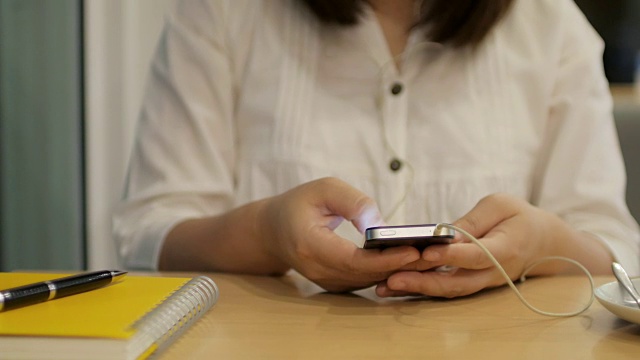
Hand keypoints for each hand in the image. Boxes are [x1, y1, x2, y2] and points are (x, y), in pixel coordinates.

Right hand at [260, 177, 420, 291]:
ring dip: (399, 271)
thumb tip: (380, 223)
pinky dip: (388, 272)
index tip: (415, 250)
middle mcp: (318, 270)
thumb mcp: (323, 189)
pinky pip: (365, 281)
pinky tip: (411, 260)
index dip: (386, 258)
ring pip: (369, 281)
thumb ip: (353, 202)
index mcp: (311, 245)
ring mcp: (326, 281)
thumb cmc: (299, 203)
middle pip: (366, 275)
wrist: (272, 230)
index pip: (353, 260)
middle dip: (402, 266)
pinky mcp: (335, 284)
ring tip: (430, 257)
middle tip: (435, 254)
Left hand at [375, 193, 600, 297]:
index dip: (451, 255)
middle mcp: (493, 272)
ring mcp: (483, 282)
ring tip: (385, 287)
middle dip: (422, 282)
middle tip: (391, 278)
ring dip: (417, 290)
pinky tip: (396, 286)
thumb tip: (443, 234)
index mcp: (505, 247)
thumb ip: (472, 220)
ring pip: (449, 291)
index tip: (426, 252)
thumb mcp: (500, 205)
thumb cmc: (520, 217)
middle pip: (456, 282)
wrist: (545, 244)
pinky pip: (447, 289)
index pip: (475, 254)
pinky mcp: (473, 284)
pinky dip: (422, 289)